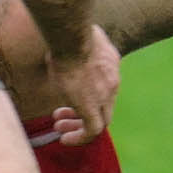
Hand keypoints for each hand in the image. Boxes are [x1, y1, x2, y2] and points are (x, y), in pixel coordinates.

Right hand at [43, 25, 120, 142]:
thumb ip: (74, 44)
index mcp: (110, 61)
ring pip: (99, 119)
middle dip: (84, 111)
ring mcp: (106, 94)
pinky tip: (65, 140)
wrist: (71, 39)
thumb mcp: (74, 39)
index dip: (90, 93)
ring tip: (60, 128)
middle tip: (62, 115)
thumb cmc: (67, 33)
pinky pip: (92, 130)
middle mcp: (112, 79)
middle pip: (105, 104)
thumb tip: (61, 39)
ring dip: (78, 126)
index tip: (71, 96)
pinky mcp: (94, 106)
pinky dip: (80, 137)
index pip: (106, 84)